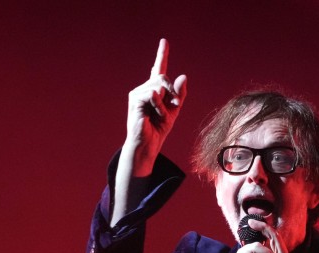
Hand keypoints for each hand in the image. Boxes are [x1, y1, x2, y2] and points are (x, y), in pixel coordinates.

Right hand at [123, 38, 187, 174]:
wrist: (148, 144)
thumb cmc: (159, 129)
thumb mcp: (174, 110)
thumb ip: (179, 93)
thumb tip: (183, 76)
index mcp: (154, 90)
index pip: (158, 68)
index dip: (162, 54)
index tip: (164, 41)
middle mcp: (144, 88)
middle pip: (162, 76)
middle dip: (172, 91)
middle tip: (174, 105)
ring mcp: (138, 93)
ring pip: (159, 85)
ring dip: (165, 103)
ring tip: (160, 116)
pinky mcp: (134, 100)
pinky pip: (153, 94)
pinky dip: (159, 106)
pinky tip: (155, 115)